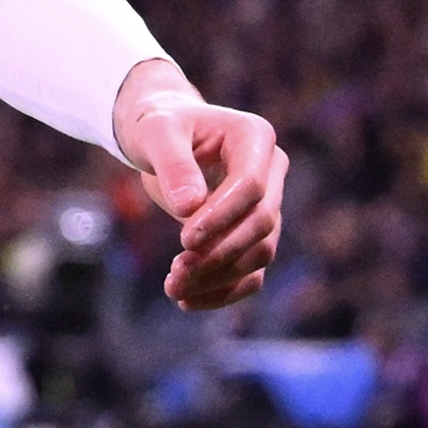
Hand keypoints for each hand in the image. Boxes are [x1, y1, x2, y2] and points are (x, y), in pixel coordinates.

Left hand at [112, 58, 288, 311]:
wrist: (162, 136)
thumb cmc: (159, 126)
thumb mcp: (156, 134)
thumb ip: (173, 164)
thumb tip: (188, 208)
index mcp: (254, 137)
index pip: (252, 186)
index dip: (222, 217)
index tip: (184, 241)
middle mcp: (271, 171)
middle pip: (261, 223)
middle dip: (220, 254)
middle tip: (175, 272)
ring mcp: (267, 203)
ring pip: (260, 252)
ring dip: (220, 277)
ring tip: (174, 288)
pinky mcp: (253, 232)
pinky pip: (252, 270)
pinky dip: (225, 290)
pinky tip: (188, 300)